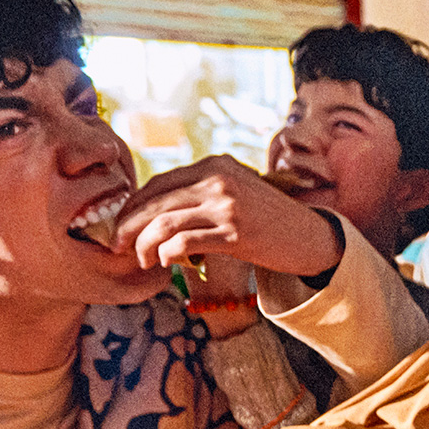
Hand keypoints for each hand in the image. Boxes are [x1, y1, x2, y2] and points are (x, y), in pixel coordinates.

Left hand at [113, 155, 339, 274]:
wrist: (310, 236)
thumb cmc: (268, 220)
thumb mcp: (235, 192)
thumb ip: (202, 193)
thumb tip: (155, 212)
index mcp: (215, 165)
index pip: (159, 183)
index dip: (133, 206)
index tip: (120, 225)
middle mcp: (219, 179)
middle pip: (155, 202)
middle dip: (129, 227)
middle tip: (118, 247)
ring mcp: (227, 205)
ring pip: (164, 223)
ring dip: (144, 244)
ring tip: (141, 260)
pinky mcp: (235, 232)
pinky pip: (184, 242)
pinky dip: (167, 254)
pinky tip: (165, 263)